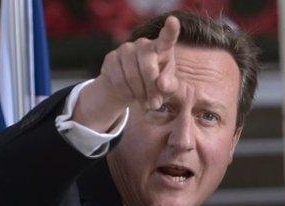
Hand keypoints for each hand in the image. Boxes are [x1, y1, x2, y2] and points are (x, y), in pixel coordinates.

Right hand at [72, 16, 180, 131]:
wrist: (131, 89)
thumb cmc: (156, 85)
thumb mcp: (167, 88)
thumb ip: (169, 86)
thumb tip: (162, 84)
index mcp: (162, 48)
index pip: (167, 38)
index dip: (171, 30)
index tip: (173, 21)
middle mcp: (143, 44)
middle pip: (148, 67)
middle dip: (152, 89)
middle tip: (155, 104)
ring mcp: (126, 49)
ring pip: (132, 76)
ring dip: (139, 95)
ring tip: (144, 102)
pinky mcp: (111, 57)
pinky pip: (118, 80)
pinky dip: (126, 93)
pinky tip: (130, 95)